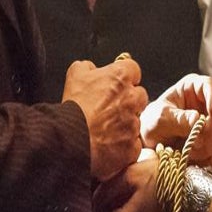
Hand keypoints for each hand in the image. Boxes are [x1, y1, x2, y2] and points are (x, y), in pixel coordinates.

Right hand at [62, 58, 146, 180]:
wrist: (70, 138)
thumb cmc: (74, 107)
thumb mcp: (74, 75)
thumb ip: (87, 66)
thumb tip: (91, 68)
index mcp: (120, 78)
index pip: (133, 69)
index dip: (124, 77)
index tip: (116, 84)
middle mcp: (132, 98)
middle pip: (140, 95)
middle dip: (129, 100)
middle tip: (110, 108)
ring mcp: (134, 123)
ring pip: (136, 121)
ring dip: (125, 123)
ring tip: (105, 128)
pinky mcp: (133, 145)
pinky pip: (133, 144)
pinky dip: (124, 144)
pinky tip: (108, 143)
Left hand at [92, 151, 164, 211]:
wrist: (190, 194)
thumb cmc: (161, 182)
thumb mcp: (129, 176)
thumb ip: (106, 187)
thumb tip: (93, 194)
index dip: (95, 200)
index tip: (98, 188)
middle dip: (104, 206)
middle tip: (108, 189)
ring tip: (121, 195)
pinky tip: (130, 204)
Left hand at [141, 72, 211, 169]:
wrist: (146, 146)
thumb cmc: (150, 123)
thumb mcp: (158, 119)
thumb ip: (177, 119)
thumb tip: (198, 119)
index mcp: (189, 89)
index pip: (208, 84)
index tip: (211, 112)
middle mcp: (202, 105)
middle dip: (209, 130)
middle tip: (195, 141)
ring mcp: (208, 126)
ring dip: (207, 146)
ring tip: (188, 152)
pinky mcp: (209, 144)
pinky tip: (210, 162)